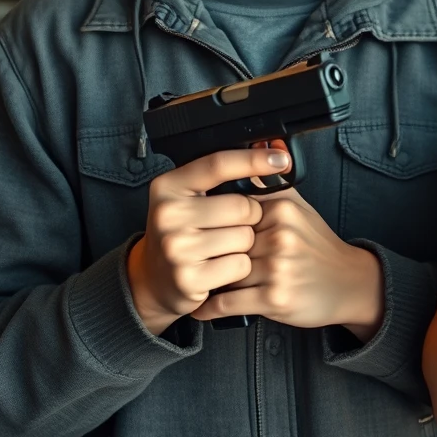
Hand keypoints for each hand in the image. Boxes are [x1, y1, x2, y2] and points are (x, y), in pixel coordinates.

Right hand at [127, 147, 288, 334]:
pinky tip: (220, 269)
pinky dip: (239, 269)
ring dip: (245, 245)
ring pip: (245, 237)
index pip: (218, 164)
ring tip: (222, 249)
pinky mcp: (188, 278)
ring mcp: (176, 248)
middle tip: (229, 228)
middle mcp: (168, 214)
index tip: (282, 160)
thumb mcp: (192, 199)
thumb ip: (226, 176)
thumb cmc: (184, 234)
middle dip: (249, 217)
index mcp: (169, 186)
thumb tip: (276, 153)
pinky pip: (240, 265)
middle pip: (242, 206)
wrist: (154, 283)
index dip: (255, 159)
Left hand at [190, 188, 384, 338]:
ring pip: (221, 272)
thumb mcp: (300, 207)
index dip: (214, 225)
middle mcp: (280, 236)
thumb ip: (272, 184)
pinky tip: (200, 305)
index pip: (229, 211)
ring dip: (208, 281)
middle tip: (193, 260)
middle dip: (209, 253)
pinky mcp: (274, 298)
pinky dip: (208, 307)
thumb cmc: (319, 246)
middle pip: (223, 242)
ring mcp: (277, 268)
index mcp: (282, 210)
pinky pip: (226, 302)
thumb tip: (259, 145)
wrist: (349, 282)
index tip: (198, 232)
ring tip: (196, 283)